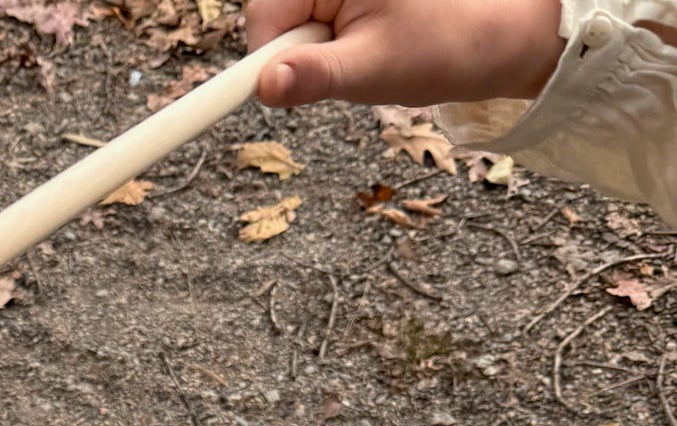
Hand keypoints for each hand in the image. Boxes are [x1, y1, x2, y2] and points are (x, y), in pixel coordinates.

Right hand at [247, 0, 564, 108]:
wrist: (495, 35)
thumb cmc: (445, 46)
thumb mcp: (372, 68)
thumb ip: (314, 76)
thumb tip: (265, 85)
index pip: (264, 10)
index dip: (269, 53)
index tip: (284, 84)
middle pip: (277, 13)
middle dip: (300, 49)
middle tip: (347, 62)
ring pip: (293, 18)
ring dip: (316, 47)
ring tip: (362, 51)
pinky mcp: (344, 0)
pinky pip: (313, 17)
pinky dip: (330, 38)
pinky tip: (365, 38)